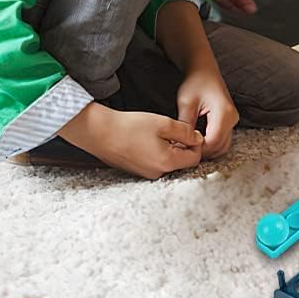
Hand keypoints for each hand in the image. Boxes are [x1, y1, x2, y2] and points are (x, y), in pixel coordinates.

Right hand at [60, 103, 203, 178]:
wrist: (100, 133)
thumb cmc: (131, 126)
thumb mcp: (164, 123)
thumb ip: (186, 132)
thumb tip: (198, 139)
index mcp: (167, 163)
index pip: (195, 158)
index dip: (196, 143)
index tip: (189, 131)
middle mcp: (158, 173)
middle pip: (182, 162)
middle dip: (183, 146)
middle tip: (173, 130)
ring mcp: (146, 174)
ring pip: (169, 162)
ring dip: (170, 148)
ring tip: (158, 133)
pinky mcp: (137, 171)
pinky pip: (156, 163)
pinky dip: (158, 152)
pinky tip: (148, 140)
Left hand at [176, 69, 238, 158]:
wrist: (205, 71)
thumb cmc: (195, 83)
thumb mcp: (186, 103)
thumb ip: (185, 126)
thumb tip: (180, 146)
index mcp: (224, 113)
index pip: (213, 142)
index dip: (197, 149)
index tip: (181, 148)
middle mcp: (232, 118)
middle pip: (219, 147)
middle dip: (201, 152)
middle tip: (182, 150)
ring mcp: (233, 121)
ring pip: (222, 146)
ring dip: (207, 150)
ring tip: (189, 146)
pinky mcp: (229, 122)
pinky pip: (222, 140)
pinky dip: (210, 145)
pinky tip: (196, 141)